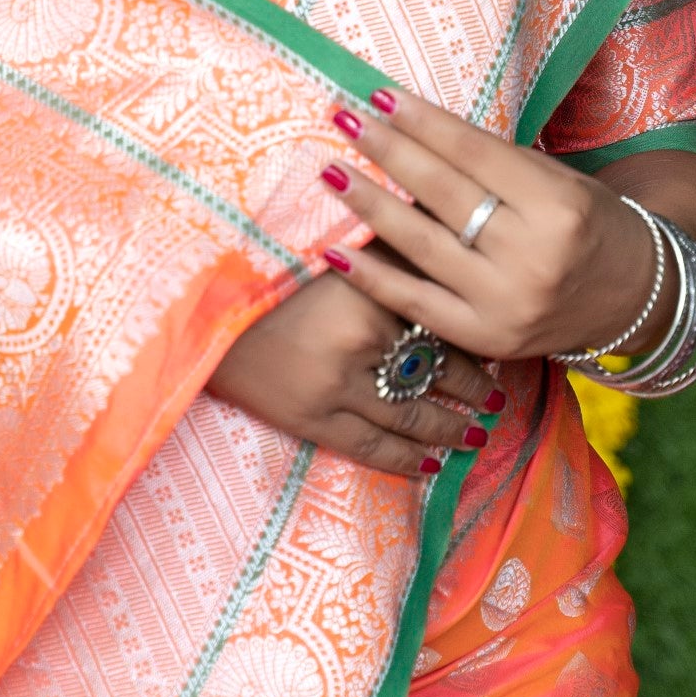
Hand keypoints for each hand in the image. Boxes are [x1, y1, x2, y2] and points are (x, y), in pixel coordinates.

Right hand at [206, 269, 502, 481]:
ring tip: (476, 434)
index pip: (441, 322)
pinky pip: (370, 447)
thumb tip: (440, 231)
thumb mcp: (330, 244)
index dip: (472, 341)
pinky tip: (431, 465)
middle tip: (498, 399)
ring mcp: (336, 387)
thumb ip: (383, 244)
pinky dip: (405, 460)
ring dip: (450, 429)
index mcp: (370, 292)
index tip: (494, 348)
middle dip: (472, 389)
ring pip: (412, 417)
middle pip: (436, 371)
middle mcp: (361, 342)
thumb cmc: (264, 267)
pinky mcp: (309, 418)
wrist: (197, 306)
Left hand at [317, 91, 663, 363]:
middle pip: (444, 194)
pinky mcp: (485, 338)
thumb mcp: (558, 183)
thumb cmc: (587, 225)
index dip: (422, 122)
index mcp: (558, 205)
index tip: (377, 94)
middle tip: (343, 118)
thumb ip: (495, 166)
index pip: (475, 154)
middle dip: (389, 151)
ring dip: (369, 205)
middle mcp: (533, 255)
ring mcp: (506, 302)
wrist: (634, 298)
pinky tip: (333, 248)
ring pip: (423, 245)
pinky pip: (416, 302)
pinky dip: (372, 276)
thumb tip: (414, 129)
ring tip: (330, 171)